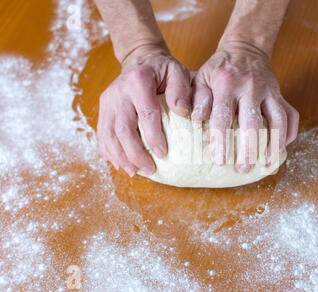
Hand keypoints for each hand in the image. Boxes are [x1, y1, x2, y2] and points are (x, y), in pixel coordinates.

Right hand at [97, 45, 191, 176]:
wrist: (140, 60)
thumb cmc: (163, 70)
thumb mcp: (177, 72)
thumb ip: (181, 90)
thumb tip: (182, 112)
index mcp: (138, 81)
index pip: (145, 113)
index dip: (153, 136)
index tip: (163, 154)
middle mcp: (118, 92)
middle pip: (123, 129)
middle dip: (135, 153)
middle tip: (150, 169)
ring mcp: (108, 102)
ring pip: (109, 134)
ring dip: (120, 157)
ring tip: (134, 172)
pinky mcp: (103, 110)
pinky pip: (103, 134)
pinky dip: (110, 152)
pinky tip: (122, 164)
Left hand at [191, 43, 298, 172]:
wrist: (245, 49)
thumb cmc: (220, 69)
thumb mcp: (202, 77)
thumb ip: (198, 98)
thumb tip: (197, 119)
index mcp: (226, 84)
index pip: (223, 117)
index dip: (221, 140)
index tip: (219, 160)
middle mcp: (250, 87)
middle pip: (253, 123)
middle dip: (249, 149)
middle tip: (243, 168)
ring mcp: (269, 90)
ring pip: (277, 120)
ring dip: (274, 144)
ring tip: (267, 163)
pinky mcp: (280, 94)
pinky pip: (291, 115)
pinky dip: (289, 133)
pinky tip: (281, 147)